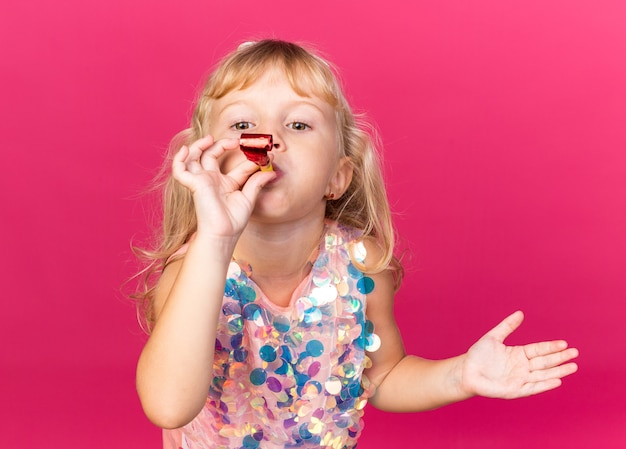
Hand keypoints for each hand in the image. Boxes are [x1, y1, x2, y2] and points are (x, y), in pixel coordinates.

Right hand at [172, 135, 275, 237]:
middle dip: (222, 144)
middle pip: (211, 155)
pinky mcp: (193, 184)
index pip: (237, 165)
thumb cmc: (233, 221)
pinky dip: (178, 159)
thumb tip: (272, 172)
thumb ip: (257, 182)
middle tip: (237, 141)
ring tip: (210, 138)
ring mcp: (202, 181)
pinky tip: (184, 150)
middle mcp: (212, 180)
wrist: (223, 233)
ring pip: (194, 157)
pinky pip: (179, 170)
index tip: (266, 153)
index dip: (251, 158)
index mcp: (226, 183)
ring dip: (199, 145)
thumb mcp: (249, 198)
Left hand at [461, 311, 578, 398]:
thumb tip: (520, 313)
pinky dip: (545, 385)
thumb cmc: (478, 355)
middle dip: (560, 358)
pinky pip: (533, 388)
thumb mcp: (493, 337)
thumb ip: (507, 326)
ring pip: (543, 375)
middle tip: (575, 353)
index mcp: (519, 354)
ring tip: (573, 367)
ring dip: (558, 371)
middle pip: (545, 362)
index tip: (565, 343)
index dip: (551, 347)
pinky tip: (557, 381)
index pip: (539, 349)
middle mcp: (522, 367)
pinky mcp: (516, 390)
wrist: (466, 371)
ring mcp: (520, 379)